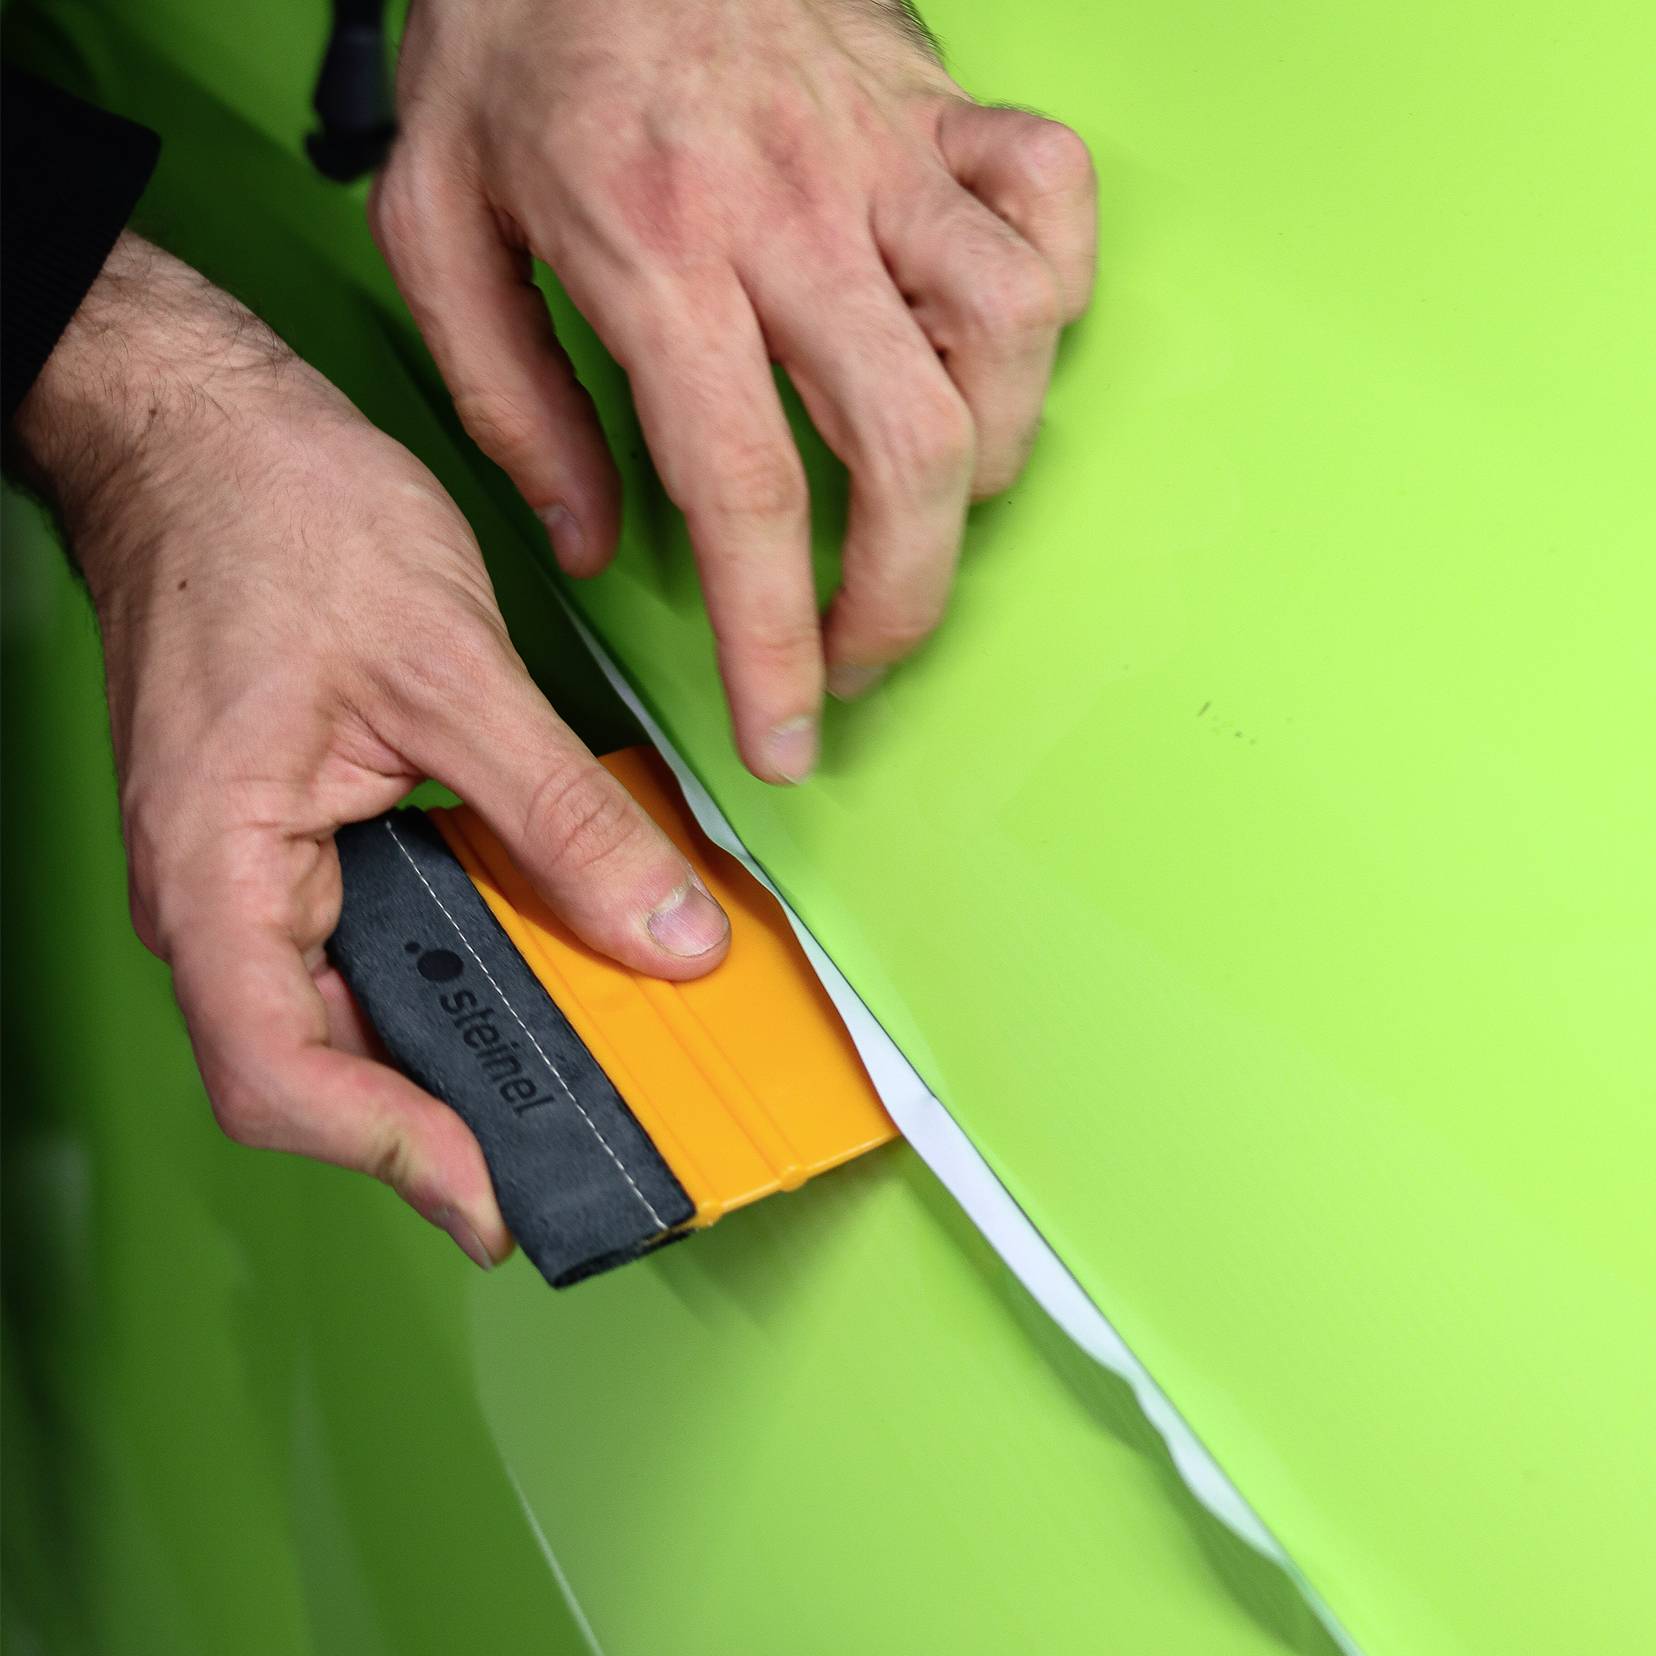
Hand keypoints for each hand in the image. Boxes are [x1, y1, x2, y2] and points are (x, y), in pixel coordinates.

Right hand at [13, 233, 730, 1267]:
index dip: (391, 1153)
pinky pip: (371, 935)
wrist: (206, 433)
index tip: (495, 1195)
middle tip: (566, 1135)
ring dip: (457, 1038)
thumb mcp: (452, 670)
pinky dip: (456, 959)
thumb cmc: (277, 519)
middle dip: (441, 1115)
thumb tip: (665, 932)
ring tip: (572, 1053)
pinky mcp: (294, 835)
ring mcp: (254, 869)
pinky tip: (533, 950)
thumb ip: (563, 817)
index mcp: (220, 868)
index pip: (280, 1072)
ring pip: (352, 1007)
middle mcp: (223, 891)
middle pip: (322, 1065)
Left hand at [373, 0, 1095, 780]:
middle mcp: (794, 210)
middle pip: (909, 447)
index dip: (776, 642)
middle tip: (863, 654)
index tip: (786, 736)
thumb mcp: (437, 226)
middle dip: (902, 596)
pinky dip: (1050, 291)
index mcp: (658, 252)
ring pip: (1010, 337)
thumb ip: (508, 403)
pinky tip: (990, 345)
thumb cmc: (510, 40)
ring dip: (985, 462)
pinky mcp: (941, 103)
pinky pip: (1053, 200)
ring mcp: (885, 151)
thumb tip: (590, 542)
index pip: (746, 492)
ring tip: (919, 506)